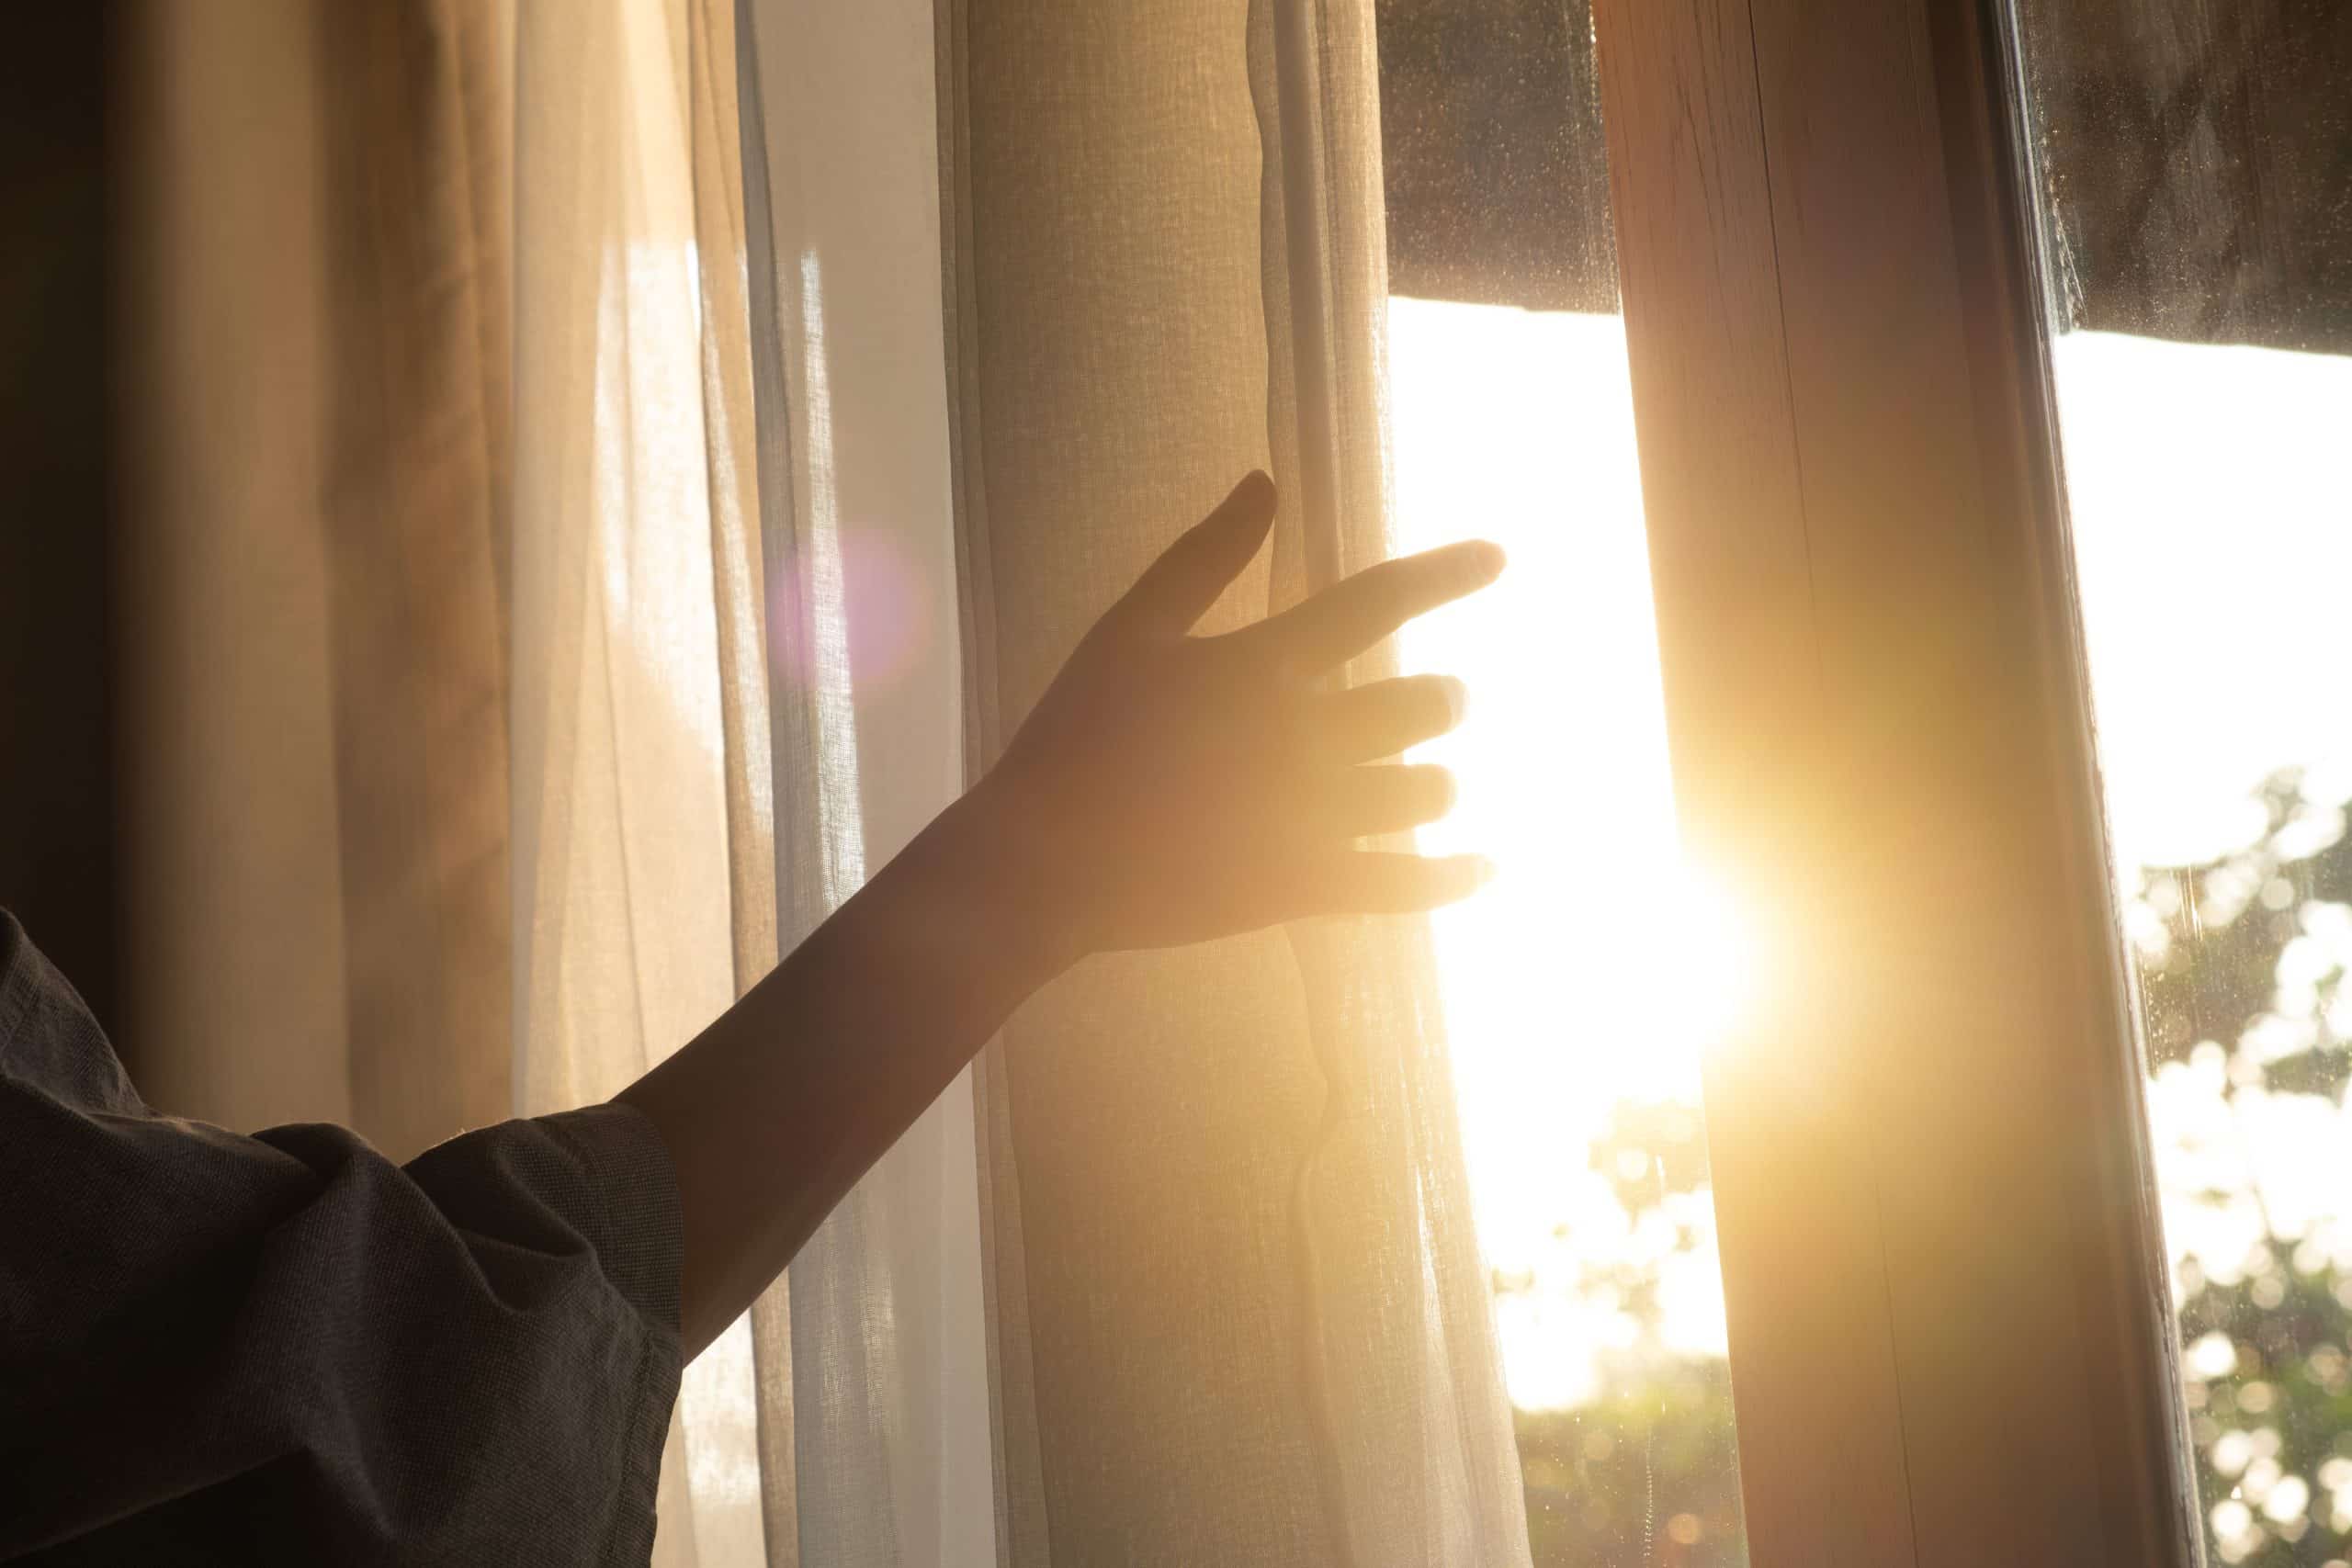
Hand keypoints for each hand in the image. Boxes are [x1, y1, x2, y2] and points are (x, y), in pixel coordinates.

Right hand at [964, 470, 1501, 969]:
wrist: (1040, 863)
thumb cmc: (1073, 738)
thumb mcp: (1129, 632)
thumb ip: (1204, 558)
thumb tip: (1265, 481)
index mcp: (1260, 664)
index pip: (1377, 602)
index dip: (1446, 574)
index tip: (1500, 558)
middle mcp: (1299, 736)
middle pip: (1422, 705)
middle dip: (1442, 702)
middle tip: (1439, 704)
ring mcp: (1305, 817)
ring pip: (1424, 793)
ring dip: (1436, 784)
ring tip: (1429, 786)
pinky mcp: (1301, 888)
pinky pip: (1404, 886)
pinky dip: (1453, 879)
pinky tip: (1484, 870)